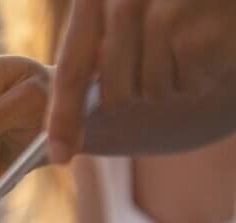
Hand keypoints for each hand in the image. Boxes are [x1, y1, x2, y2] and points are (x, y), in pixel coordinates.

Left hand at [49, 0, 235, 162]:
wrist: (227, 0)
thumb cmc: (181, 9)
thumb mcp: (127, 20)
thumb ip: (91, 55)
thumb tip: (55, 121)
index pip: (70, 70)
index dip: (62, 117)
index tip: (59, 156)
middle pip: (112, 92)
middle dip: (137, 93)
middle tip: (166, 61)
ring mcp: (163, 10)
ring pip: (149, 90)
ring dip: (172, 83)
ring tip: (192, 46)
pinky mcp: (198, 28)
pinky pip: (186, 83)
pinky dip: (201, 77)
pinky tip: (213, 45)